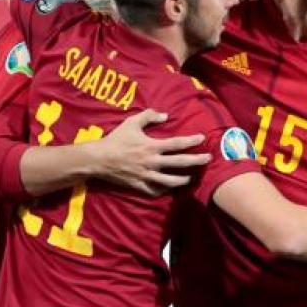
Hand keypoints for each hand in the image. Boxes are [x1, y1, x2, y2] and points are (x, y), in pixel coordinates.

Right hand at [91, 109, 209, 195]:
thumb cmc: (116, 139)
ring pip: (171, 181)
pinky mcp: (140, 186)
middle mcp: (152, 162)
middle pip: (179, 163)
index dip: (192, 140)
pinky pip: (156, 191)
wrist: (98, 159)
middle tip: (208, 159)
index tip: (203, 139)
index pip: (177, 143)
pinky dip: (165, 190)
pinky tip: (171, 188)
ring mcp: (146, 176)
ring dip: (184, 179)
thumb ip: (149, 116)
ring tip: (191, 178)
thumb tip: (165, 115)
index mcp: (151, 146)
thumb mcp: (131, 122)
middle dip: (196, 161)